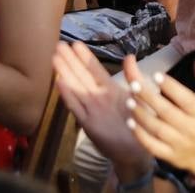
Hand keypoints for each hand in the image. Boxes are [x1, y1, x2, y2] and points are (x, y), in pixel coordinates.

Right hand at [52, 43, 148, 172]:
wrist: (134, 151)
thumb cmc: (137, 123)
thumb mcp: (138, 97)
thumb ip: (133, 77)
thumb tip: (129, 56)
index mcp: (110, 90)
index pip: (95, 69)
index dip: (85, 57)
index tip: (75, 44)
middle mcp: (98, 97)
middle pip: (82, 75)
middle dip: (70, 60)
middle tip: (59, 45)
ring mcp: (91, 109)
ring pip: (76, 87)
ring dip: (65, 72)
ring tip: (55, 57)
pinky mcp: (88, 124)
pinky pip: (76, 107)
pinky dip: (68, 95)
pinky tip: (59, 82)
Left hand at [124, 56, 194, 181]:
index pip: (185, 99)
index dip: (171, 87)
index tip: (156, 75)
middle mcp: (191, 128)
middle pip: (167, 112)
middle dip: (149, 98)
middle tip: (134, 84)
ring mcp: (179, 143)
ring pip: (157, 129)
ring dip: (141, 115)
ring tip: (129, 101)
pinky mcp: (170, 155)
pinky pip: (153, 146)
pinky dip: (140, 135)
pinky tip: (130, 122)